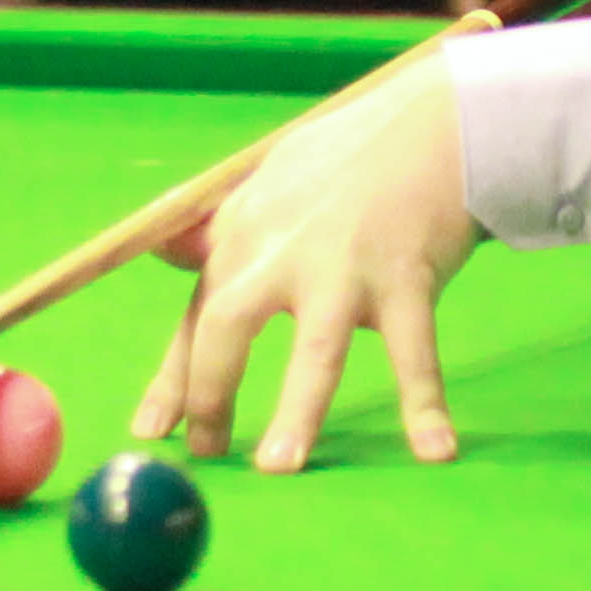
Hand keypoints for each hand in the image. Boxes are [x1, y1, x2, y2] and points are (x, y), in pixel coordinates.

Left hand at [129, 54, 479, 471]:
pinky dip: (426, 404)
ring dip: (296, 412)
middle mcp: (284, 247)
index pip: (197, 312)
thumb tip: (162, 251)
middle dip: (211, 394)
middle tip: (207, 454)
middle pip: (227, 326)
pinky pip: (415, 352)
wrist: (438, 123)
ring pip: (316, 351)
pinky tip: (435, 452)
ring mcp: (346, 265)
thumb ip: (221, 224)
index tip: (152, 431)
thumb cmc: (356, 155)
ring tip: (280, 467)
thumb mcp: (273, 179)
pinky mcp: (407, 276)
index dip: (173, 377)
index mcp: (247, 230)